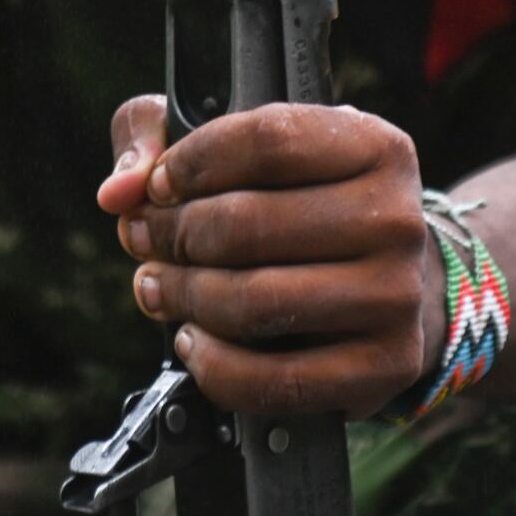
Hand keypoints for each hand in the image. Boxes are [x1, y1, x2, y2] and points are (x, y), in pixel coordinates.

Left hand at [98, 94, 437, 420]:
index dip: (190, 162)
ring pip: (254, 301)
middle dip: (172, 234)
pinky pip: (274, 380)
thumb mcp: (237, 142)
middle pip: (247, 224)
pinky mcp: (383, 367)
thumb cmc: (299, 202)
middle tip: (143, 239)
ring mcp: (396, 297)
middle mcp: (397, 219)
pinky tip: (192, 340)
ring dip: (184, 296)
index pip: (265, 141)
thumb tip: (118, 190)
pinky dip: (213, 365)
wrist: (392, 284)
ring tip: (157, 286)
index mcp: (373, 146)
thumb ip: (158, 135)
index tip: (158, 184)